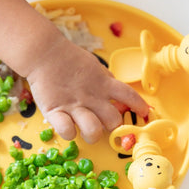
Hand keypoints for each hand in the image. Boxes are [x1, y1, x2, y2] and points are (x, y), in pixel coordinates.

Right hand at [27, 37, 148, 143]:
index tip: (145, 113)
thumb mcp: (93, 66)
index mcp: (103, 84)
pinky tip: (68, 126)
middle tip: (104, 124)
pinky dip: (70, 133)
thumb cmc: (69, 59)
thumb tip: (115, 89)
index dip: (139, 106)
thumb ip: (105, 80)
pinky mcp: (55, 111)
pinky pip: (67, 131)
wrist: (44, 53)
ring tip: (87, 131)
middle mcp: (92, 97)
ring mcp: (74, 105)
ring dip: (93, 135)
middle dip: (112, 127)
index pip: (129, 95)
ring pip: (94, 131)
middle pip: (113, 121)